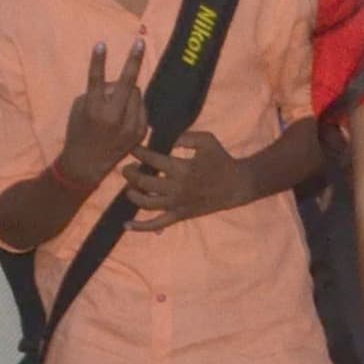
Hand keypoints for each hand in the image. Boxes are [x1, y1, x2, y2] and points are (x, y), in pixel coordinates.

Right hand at [57, 42, 147, 185]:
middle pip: (128, 82)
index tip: (102, 44)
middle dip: (133, 60)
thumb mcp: (80, 108)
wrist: (86, 163)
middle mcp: (113, 117)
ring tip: (117, 104)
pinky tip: (124, 115)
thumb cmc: (79, 131)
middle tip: (139, 43)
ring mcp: (129, 126)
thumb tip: (117, 83)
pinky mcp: (140, 132)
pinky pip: (141, 107)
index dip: (98, 60)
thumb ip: (97, 92)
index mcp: (94, 109)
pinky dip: (134, 105)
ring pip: (136, 93)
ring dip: (128, 91)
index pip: (96, 79)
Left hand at [123, 130, 250, 227]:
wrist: (236, 185)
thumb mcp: (207, 140)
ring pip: (146, 203)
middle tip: (127, 167)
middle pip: (144, 182)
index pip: (152, 160)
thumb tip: (166, 141)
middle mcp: (176, 188)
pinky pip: (157, 224)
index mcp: (182, 169)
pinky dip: (141, 227)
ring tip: (129, 187)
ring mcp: (177, 204)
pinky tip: (126, 225)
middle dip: (130, 173)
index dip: (138, 152)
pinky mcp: (179, 216)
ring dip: (132, 194)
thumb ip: (185, 137)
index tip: (132, 148)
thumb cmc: (221, 160)